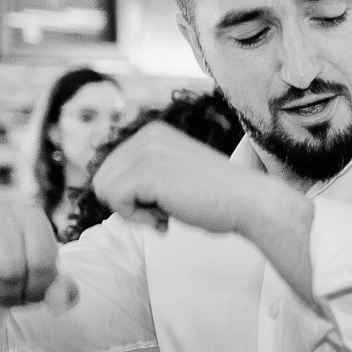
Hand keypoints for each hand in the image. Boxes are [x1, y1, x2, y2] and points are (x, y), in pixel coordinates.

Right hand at [0, 201, 72, 325]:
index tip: (29, 293)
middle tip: (5, 295)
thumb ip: (63, 292)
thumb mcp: (42, 285)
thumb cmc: (14, 278)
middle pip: (11, 269)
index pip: (42, 263)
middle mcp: (3, 213)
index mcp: (33, 219)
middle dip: (10, 294)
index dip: (36, 289)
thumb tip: (62, 297)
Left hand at [91, 123, 278, 236]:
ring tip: (166, 213)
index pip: (111, 170)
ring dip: (133, 212)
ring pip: (105, 189)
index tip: (166, 201)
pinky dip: (135, 218)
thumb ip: (145, 174)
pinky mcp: (147, 171)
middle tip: (164, 211)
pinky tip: (164, 218)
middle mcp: (146, 135)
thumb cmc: (217, 198)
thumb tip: (104, 189)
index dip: (132, 196)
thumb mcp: (174, 174)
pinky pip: (114, 200)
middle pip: (103, 179)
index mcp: (152, 133)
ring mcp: (146, 150)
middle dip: (129, 204)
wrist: (248, 202)